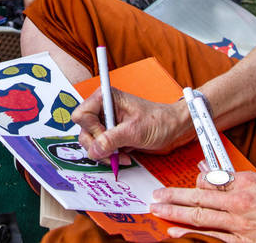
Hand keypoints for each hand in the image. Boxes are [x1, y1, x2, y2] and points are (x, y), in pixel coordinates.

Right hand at [73, 88, 190, 161]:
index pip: (81, 114)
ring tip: (121, 156)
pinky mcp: (112, 135)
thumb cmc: (159, 121)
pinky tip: (124, 156)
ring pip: (91, 142)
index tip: (107, 137)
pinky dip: (110, 155)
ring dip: (104, 153)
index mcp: (106, 98)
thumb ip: (111, 139)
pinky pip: (101, 148)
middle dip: (98, 145)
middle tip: (113, 152)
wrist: (174, 130)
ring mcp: (107, 123)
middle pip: (83, 130)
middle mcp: (103, 109)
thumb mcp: (135, 130)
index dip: (92, 129)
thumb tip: (93, 150)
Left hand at [150, 172, 255, 240]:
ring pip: (203, 220)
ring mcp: (245, 227)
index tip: (184, 185)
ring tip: (158, 212)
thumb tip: (216, 172)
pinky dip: (194, 236)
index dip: (195, 183)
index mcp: (250, 183)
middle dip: (174, 198)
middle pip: (200, 199)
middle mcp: (244, 204)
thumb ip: (245, 180)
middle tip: (155, 197)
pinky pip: (215, 240)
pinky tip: (178, 234)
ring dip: (177, 215)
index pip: (212, 181)